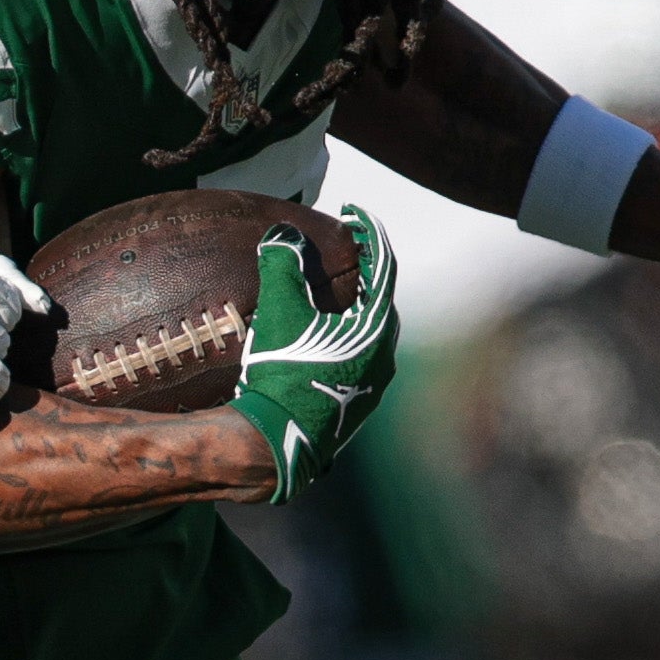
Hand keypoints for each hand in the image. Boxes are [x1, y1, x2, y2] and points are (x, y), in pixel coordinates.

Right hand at [230, 205, 396, 499]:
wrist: (276, 444)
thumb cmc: (282, 376)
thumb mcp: (279, 312)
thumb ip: (283, 264)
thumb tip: (282, 233)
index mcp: (375, 328)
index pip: (384, 266)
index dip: (369, 232)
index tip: (351, 214)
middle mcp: (384, 356)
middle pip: (380, 301)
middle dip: (363, 274)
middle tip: (340, 257)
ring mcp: (374, 385)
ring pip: (370, 335)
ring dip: (353, 312)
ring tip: (325, 302)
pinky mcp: (358, 407)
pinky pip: (358, 361)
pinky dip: (344, 341)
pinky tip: (318, 345)